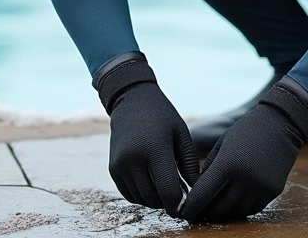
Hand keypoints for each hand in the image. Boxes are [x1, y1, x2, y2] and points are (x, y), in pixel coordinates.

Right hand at [94, 53, 198, 216]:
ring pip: (141, 199)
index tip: (187, 206)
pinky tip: (153, 184)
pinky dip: (142, 196)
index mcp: (155, 149)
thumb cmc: (162, 117)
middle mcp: (134, 160)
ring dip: (155, 200)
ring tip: (166, 186)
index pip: (168, 191)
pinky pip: (129, 194)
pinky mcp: (113, 169)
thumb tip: (194, 193)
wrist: (131, 101)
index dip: (179, 205)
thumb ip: (190, 165)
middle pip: (154, 198)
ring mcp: (120, 166)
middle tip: (179, 194)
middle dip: (169, 202)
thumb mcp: (182, 134)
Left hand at [180, 76, 307, 221]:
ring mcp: (261, 186)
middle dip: (207, 211)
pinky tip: (235, 201)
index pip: (203, 194)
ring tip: (216, 206)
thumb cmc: (247, 130)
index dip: (192, 207)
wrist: (281, 123)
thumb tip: (198, 191)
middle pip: (219, 208)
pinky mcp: (273, 191)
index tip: (184, 213)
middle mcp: (245, 178)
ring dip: (225, 212)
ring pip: (236, 212)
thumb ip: (210, 169)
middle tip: (200, 210)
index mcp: (228, 163)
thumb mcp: (222, 145)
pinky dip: (241, 208)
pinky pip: (253, 209)